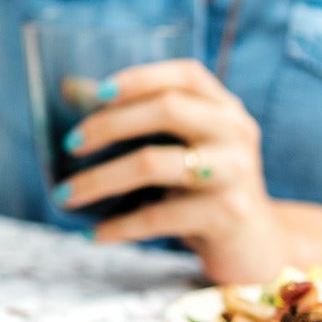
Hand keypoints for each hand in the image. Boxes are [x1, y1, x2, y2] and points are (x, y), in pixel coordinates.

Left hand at [60, 59, 287, 281]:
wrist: (256, 247)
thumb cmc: (202, 187)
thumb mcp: (177, 146)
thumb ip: (134, 116)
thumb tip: (70, 88)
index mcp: (224, 107)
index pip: (186, 75)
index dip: (140, 78)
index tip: (96, 94)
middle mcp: (234, 132)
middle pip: (167, 110)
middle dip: (109, 124)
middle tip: (70, 145)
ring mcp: (234, 173)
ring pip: (154, 163)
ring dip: (99, 179)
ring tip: (65, 195)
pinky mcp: (227, 215)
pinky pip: (159, 216)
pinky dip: (118, 226)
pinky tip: (92, 233)